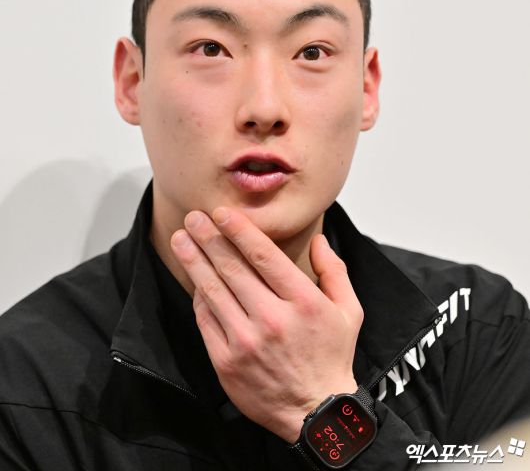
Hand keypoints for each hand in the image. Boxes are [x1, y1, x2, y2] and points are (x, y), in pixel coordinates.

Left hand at [170, 207, 362, 443]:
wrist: (315, 412)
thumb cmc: (331, 356)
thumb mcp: (349, 311)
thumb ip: (334, 271)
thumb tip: (319, 240)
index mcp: (303, 302)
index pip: (264, 256)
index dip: (240, 230)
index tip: (222, 213)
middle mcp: (272, 319)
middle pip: (232, 268)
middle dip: (209, 238)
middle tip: (194, 217)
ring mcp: (246, 341)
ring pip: (213, 290)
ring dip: (195, 261)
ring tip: (181, 239)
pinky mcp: (226, 361)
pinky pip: (206, 319)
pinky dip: (198, 296)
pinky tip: (194, 278)